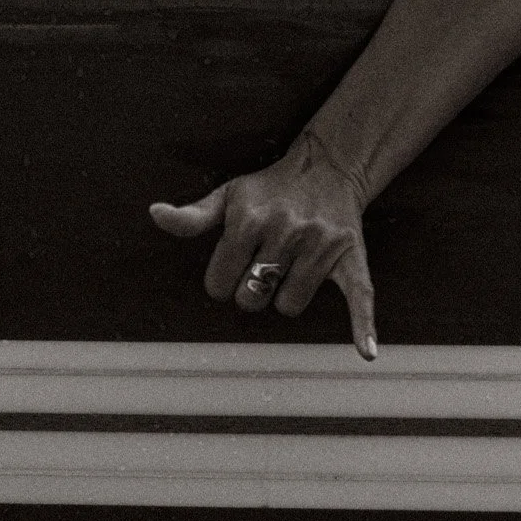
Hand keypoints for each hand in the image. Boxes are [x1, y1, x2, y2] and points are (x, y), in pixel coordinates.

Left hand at [150, 137, 377, 359]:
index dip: (221, 280)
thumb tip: (155, 214)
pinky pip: (358, 297)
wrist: (326, 167)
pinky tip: (366, 352)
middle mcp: (286, 231)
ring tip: (290, 268)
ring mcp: (320, 245)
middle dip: (251, 290)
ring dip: (285, 296)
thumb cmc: (269, 190)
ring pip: (289, 305)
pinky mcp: (350, 258)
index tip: (233, 265)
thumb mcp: (227, 196)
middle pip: (251, 298)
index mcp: (249, 219)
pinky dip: (362, 325)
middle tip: (262, 267)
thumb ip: (192, 216)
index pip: (218, 283)